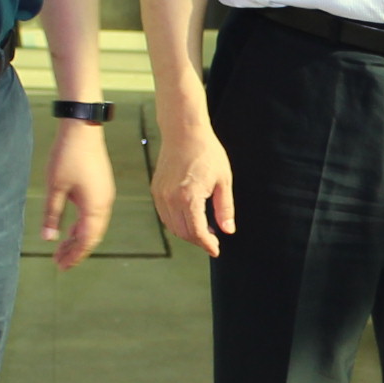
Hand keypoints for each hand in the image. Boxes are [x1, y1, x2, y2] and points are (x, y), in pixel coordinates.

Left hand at [40, 122, 116, 270]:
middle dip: (76, 251)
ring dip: (78, 239)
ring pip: (93, 226)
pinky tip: (69, 230)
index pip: (86, 240)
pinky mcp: (101, 188)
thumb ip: (52, 215)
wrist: (83, 127)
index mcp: (95, 207)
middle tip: (58, 263)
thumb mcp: (55, 188)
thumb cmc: (68, 156)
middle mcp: (104, 204)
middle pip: (91, 236)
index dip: (74, 256)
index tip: (60, 266)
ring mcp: (104, 195)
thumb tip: (48, 239)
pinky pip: (94, 215)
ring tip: (61, 249)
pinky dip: (81, 226)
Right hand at [155, 113, 234, 258]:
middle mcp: (171, 199)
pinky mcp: (156, 190)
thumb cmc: (206, 152)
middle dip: (199, 240)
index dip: (208, 245)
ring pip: (172, 226)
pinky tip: (190, 217)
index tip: (216, 250)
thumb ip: (225, 208)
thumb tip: (228, 230)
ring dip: (187, 233)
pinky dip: (177, 222)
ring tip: (204, 229)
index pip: (197, 232)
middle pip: (183, 233)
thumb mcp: (223, 181)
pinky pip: (165, 215)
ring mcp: (161, 195)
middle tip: (213, 239)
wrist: (184, 132)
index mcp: (189, 197)